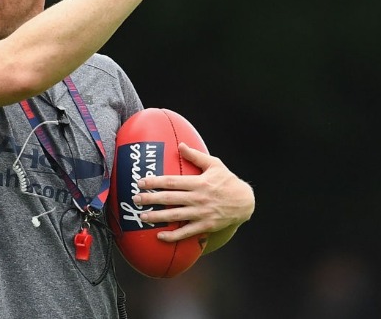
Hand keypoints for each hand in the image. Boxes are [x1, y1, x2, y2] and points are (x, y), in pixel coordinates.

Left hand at [131, 142, 254, 242]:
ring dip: (157, 217)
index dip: (155, 182)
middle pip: (170, 199)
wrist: (245, 202)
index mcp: (198, 182)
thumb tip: (181, 145)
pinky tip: (160, 236)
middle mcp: (198, 198)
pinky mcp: (205, 226)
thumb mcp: (214, 164)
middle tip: (135, 199)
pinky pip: (186, 232)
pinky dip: (173, 236)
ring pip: (175, 216)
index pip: (172, 181)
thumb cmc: (227, 181)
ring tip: (143, 217)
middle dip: (151, 199)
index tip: (141, 182)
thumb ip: (196, 156)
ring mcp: (201, 213)